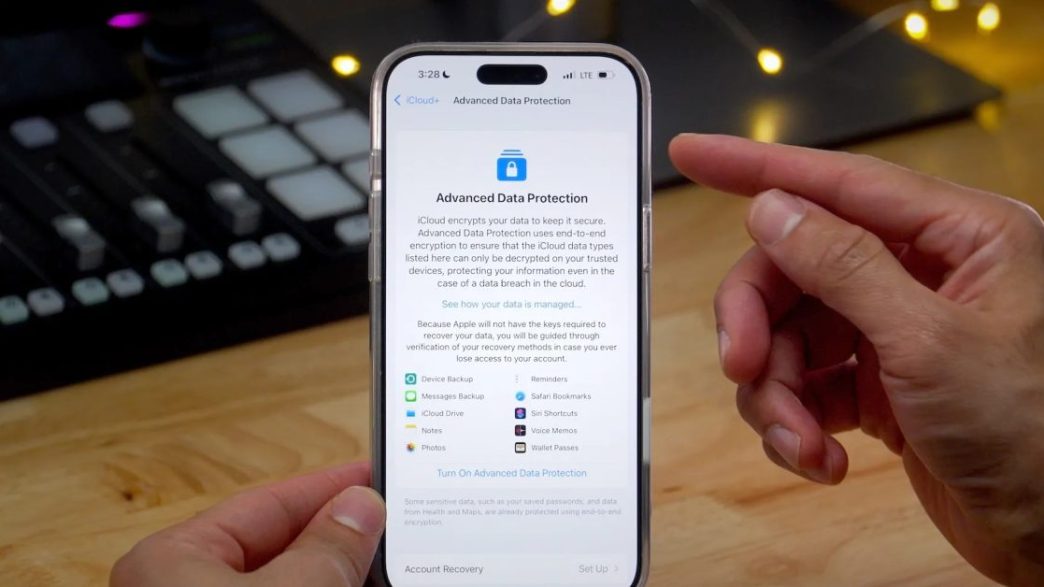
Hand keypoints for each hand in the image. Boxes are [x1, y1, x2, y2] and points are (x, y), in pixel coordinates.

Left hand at [110, 462, 384, 586]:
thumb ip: (325, 548)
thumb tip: (360, 506)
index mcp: (171, 560)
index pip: (266, 503)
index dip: (328, 488)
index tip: (373, 479)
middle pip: (278, 545)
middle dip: (337, 534)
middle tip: (389, 524)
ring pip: (284, 580)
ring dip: (334, 571)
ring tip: (378, 561)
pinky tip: (355, 585)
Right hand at [670, 134, 1043, 585]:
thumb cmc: (1033, 435)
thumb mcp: (931, 343)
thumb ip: (845, 266)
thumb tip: (774, 209)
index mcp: (960, 237)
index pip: (838, 183)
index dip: (755, 168)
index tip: (694, 154)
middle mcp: (924, 274)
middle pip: (795, 268)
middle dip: (759, 323)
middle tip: (742, 365)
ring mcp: (897, 329)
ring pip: (790, 334)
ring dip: (778, 393)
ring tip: (798, 441)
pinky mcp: (878, 384)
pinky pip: (804, 384)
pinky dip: (796, 423)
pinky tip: (819, 459)